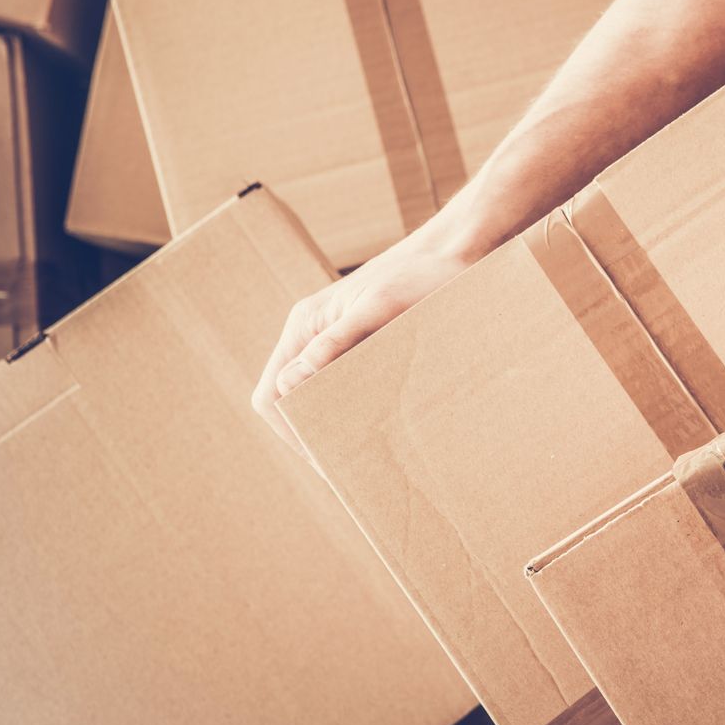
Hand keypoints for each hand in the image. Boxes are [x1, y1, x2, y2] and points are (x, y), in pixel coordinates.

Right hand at [252, 233, 474, 448]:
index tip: (324, 459)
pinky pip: (343, 387)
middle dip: (312, 435)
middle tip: (346, 469)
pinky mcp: (361, 348)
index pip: (271, 395)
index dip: (290, 430)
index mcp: (305, 326)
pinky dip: (353, 411)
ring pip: (317, 397)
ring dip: (333, 425)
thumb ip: (336, 340)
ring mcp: (335, 342)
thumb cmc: (420, 276)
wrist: (453, 256)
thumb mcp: (380, 307)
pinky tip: (378, 430)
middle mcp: (313, 336)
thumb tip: (294, 382)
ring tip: (362, 457)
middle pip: (290, 402)